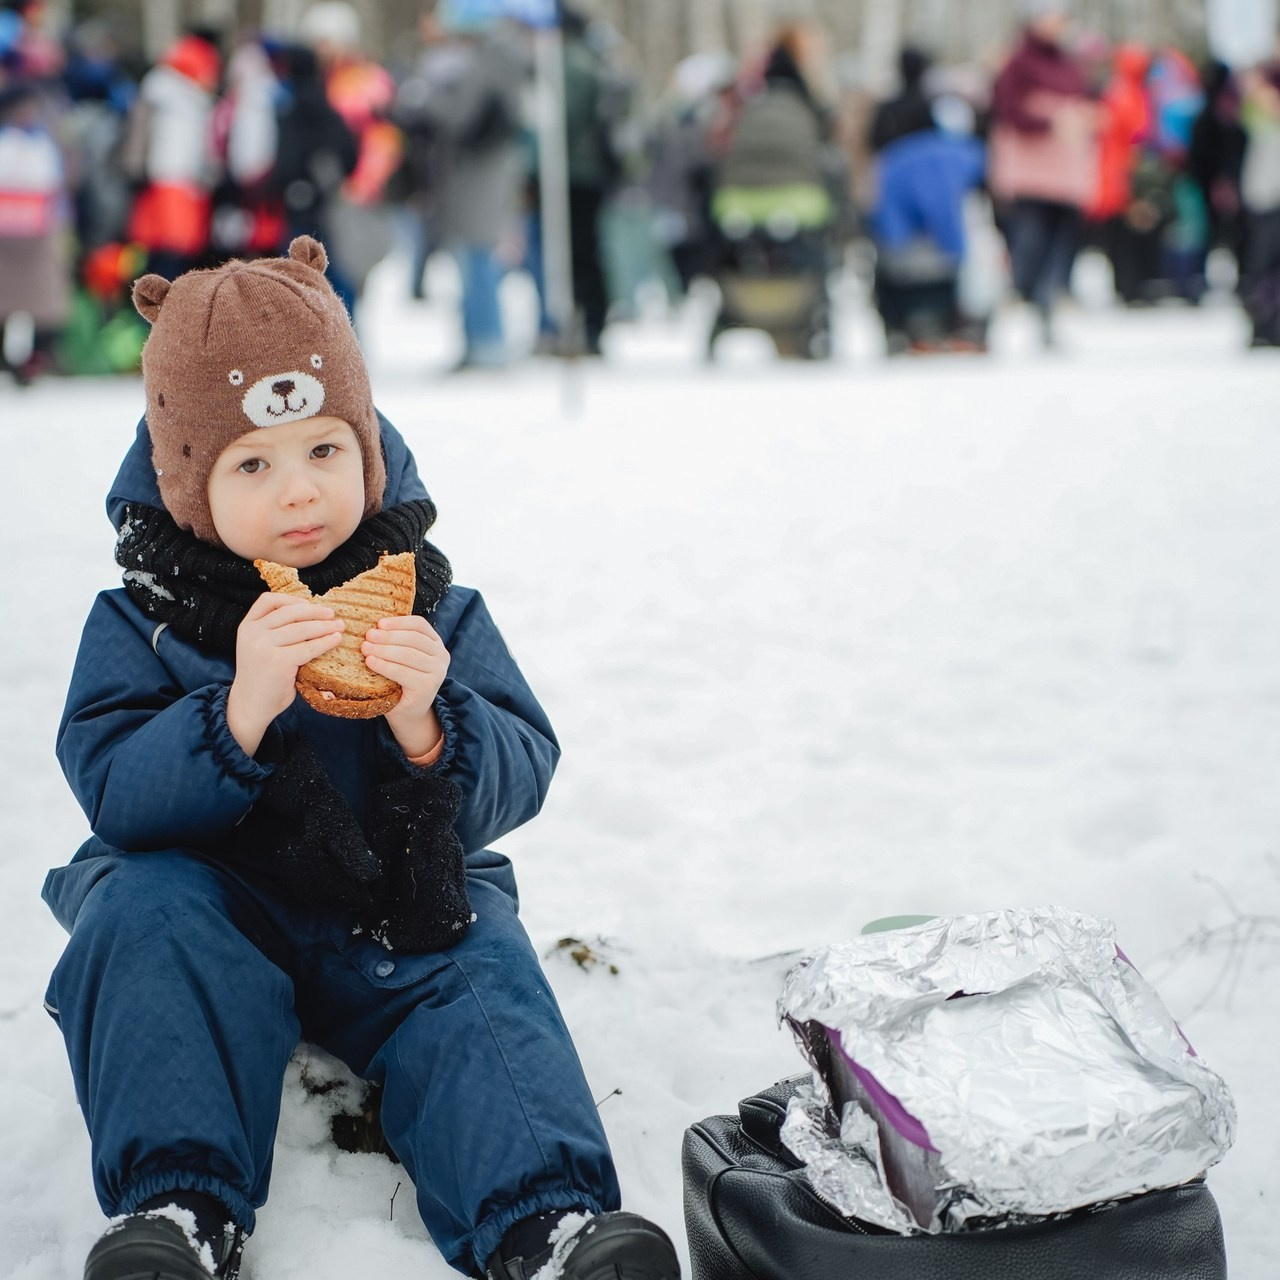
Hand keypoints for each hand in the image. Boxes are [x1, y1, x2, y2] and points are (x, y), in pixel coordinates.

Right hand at [227, 592, 344, 755]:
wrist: (251, 706)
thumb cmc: (262, 676)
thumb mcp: (259, 648)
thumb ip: (275, 631)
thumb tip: (312, 615)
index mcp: (247, 626)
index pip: (268, 600)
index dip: (291, 599)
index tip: (309, 603)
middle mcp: (253, 633)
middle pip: (290, 612)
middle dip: (315, 611)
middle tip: (333, 614)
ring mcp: (264, 646)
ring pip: (302, 628)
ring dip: (325, 626)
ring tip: (339, 626)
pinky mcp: (279, 661)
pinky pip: (309, 647)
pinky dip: (325, 642)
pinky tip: (335, 640)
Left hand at [363, 615, 450, 758]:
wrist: (408, 712)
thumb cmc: (400, 681)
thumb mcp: (402, 657)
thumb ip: (396, 642)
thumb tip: (374, 626)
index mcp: (436, 643)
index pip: (419, 625)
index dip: (399, 622)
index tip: (379, 623)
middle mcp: (441, 656)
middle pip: (413, 639)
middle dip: (388, 636)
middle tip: (368, 636)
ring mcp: (437, 672)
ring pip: (408, 654)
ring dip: (384, 650)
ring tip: (366, 649)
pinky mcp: (427, 687)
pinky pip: (403, 672)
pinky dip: (385, 666)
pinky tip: (371, 662)